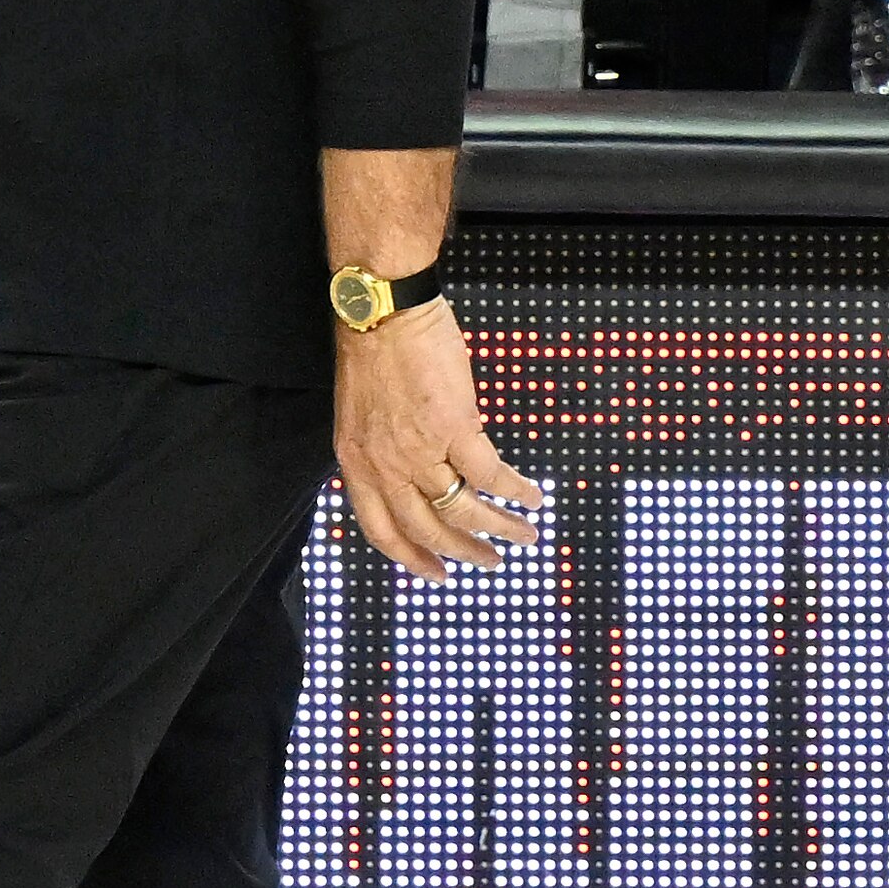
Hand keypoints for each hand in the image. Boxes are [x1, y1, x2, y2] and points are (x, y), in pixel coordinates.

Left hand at [335, 305, 548, 579]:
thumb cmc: (373, 353)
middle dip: (462, 551)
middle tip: (489, 563)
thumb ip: (381, 453)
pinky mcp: (455, 429)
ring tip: (524, 536)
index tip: (437, 575)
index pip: (380, 530)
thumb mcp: (360, 417)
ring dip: (498, 528)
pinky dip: (515, 491)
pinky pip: (490, 475)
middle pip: (425, 529)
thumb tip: (413, 479)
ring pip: (462, 509)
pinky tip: (532, 496)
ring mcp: (419, 450)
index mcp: (356, 463)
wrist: (384, 312)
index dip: (410, 558)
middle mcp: (384, 466)